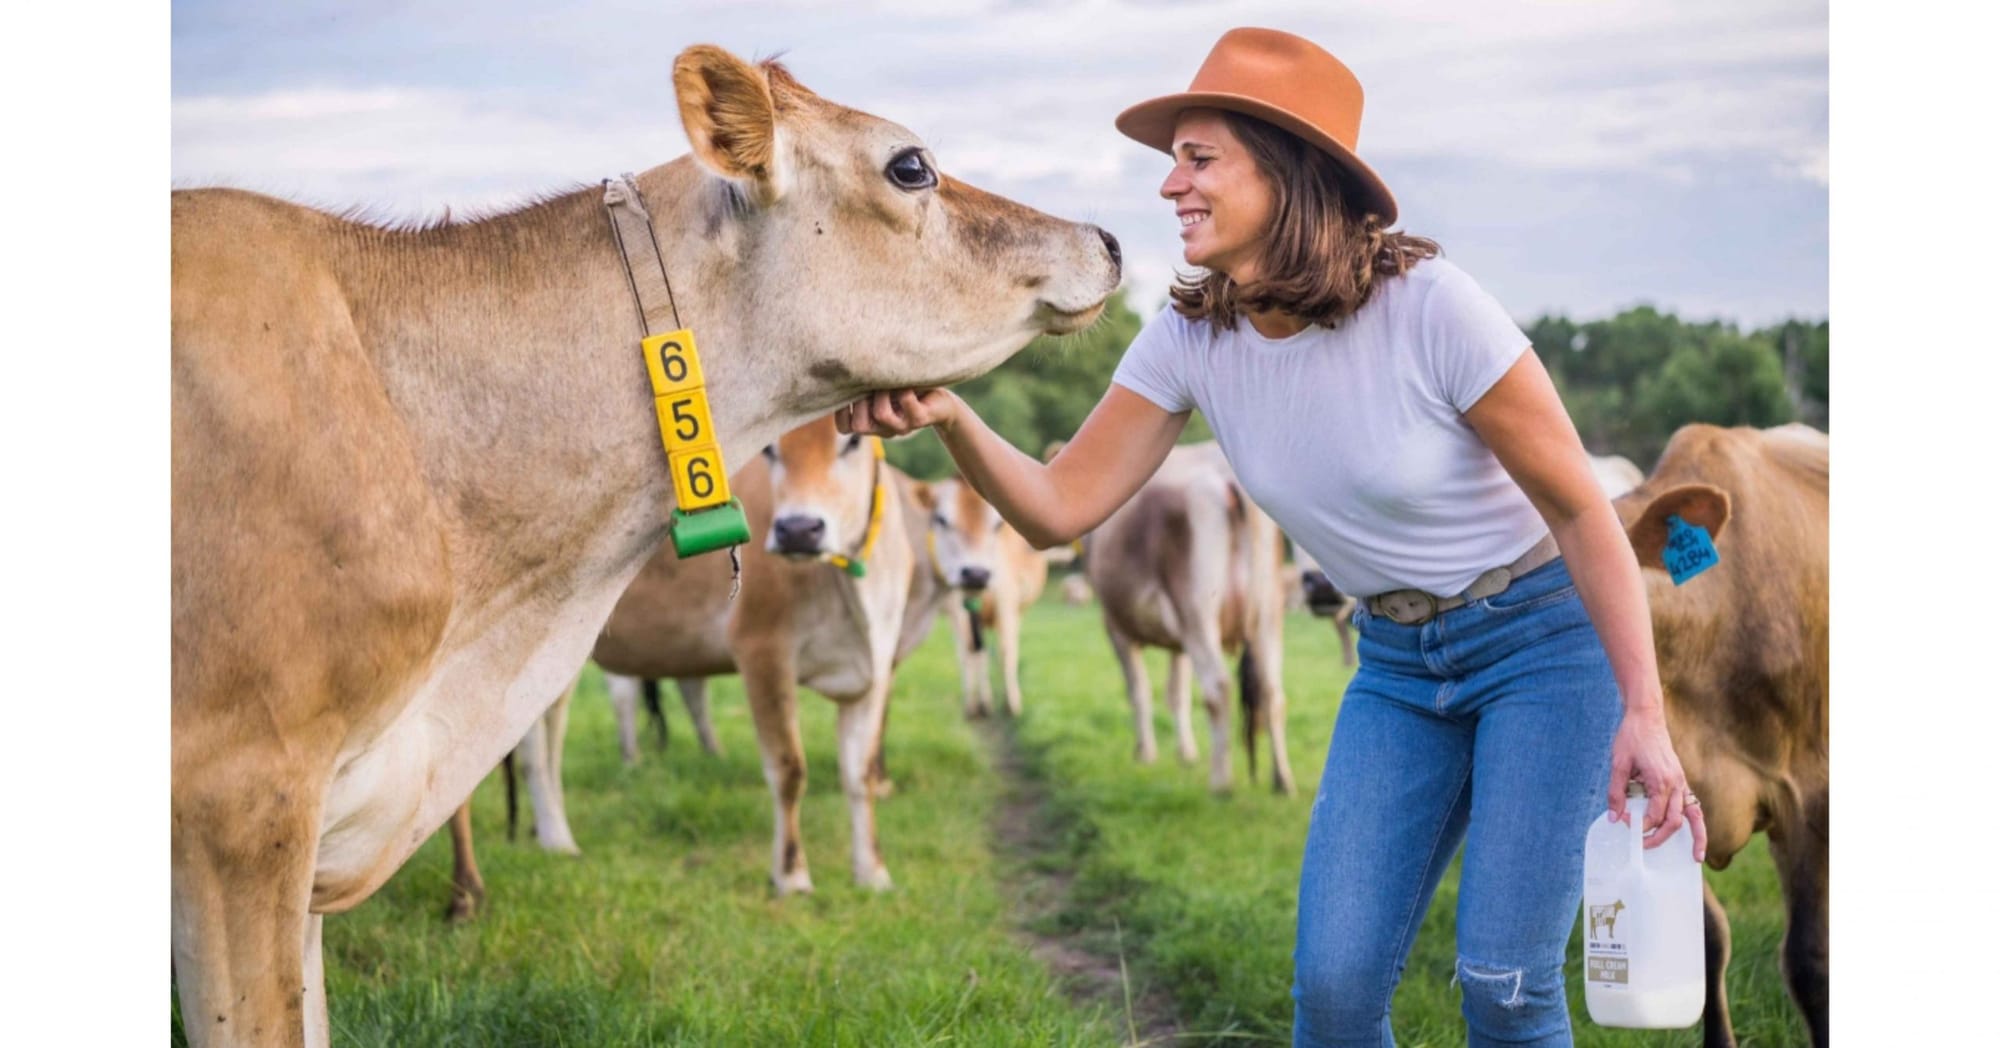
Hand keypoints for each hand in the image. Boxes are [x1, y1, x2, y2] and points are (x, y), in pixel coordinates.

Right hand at [835, 389, 958, 437]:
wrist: (941, 400)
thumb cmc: (904, 388)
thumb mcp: (878, 387)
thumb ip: (860, 385)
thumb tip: (838, 366)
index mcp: (871, 423)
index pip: (845, 428)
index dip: (841, 411)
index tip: (847, 390)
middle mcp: (885, 429)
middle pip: (859, 426)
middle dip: (861, 401)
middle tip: (872, 384)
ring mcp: (903, 427)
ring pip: (881, 414)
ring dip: (883, 392)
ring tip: (889, 381)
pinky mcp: (920, 418)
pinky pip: (906, 402)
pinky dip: (904, 388)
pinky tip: (907, 382)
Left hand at [1606, 704, 1708, 861]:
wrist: (1646, 717)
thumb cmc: (1631, 738)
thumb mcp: (1618, 764)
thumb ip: (1616, 793)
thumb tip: (1614, 819)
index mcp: (1660, 781)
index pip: (1652, 815)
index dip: (1637, 824)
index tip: (1623, 822)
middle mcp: (1676, 784)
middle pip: (1673, 821)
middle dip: (1659, 838)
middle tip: (1642, 846)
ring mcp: (1682, 782)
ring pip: (1693, 816)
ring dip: (1696, 838)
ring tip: (1696, 858)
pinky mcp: (1681, 781)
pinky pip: (1694, 806)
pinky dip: (1697, 823)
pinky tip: (1695, 836)